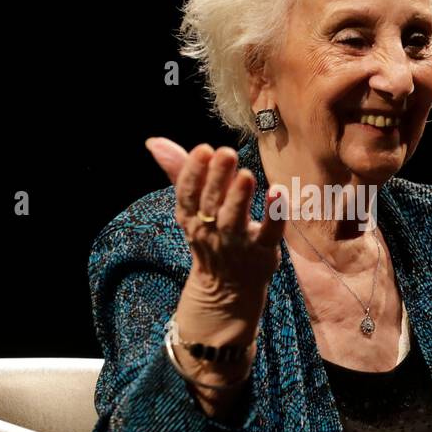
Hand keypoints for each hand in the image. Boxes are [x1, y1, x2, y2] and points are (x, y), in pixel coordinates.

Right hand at [145, 137, 285, 342]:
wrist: (227, 290)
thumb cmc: (211, 236)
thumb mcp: (192, 208)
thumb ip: (179, 172)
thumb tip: (154, 141)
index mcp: (192, 218)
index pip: (187, 194)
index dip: (193, 173)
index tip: (203, 149)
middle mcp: (212, 231)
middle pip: (211, 204)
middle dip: (217, 179)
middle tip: (226, 153)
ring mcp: (238, 244)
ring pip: (235, 220)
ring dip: (240, 197)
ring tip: (246, 175)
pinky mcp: (263, 252)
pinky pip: (269, 233)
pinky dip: (274, 214)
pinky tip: (278, 192)